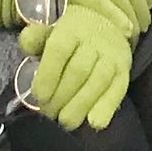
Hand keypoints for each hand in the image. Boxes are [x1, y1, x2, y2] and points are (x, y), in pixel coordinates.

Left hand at [21, 1, 132, 129]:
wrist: (107, 27)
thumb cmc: (71, 36)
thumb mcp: (51, 31)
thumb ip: (36, 38)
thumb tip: (27, 42)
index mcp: (72, 27)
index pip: (59, 49)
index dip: (48, 75)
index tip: (39, 97)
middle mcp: (95, 39)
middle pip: (78, 70)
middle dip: (61, 96)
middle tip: (48, 114)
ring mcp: (112, 55)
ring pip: (98, 81)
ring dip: (80, 106)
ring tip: (66, 122)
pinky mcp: (124, 71)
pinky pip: (118, 90)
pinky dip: (107, 108)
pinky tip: (94, 123)